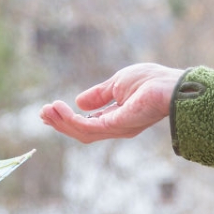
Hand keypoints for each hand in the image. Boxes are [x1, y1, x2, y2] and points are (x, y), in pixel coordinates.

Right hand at [39, 63, 183, 143]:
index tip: (51, 110)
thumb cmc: (152, 81)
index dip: (68, 119)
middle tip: (42, 113)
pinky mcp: (116, 126)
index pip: (87, 124)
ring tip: (46, 111)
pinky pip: (87, 126)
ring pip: (81, 132)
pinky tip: (59, 108)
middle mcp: (116, 127)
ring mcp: (116, 129)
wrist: (171, 85)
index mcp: (117, 118)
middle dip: (60, 123)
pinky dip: (70, 119)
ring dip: (61, 122)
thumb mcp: (117, 83)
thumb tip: (79, 102)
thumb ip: (99, 95)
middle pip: (81, 131)